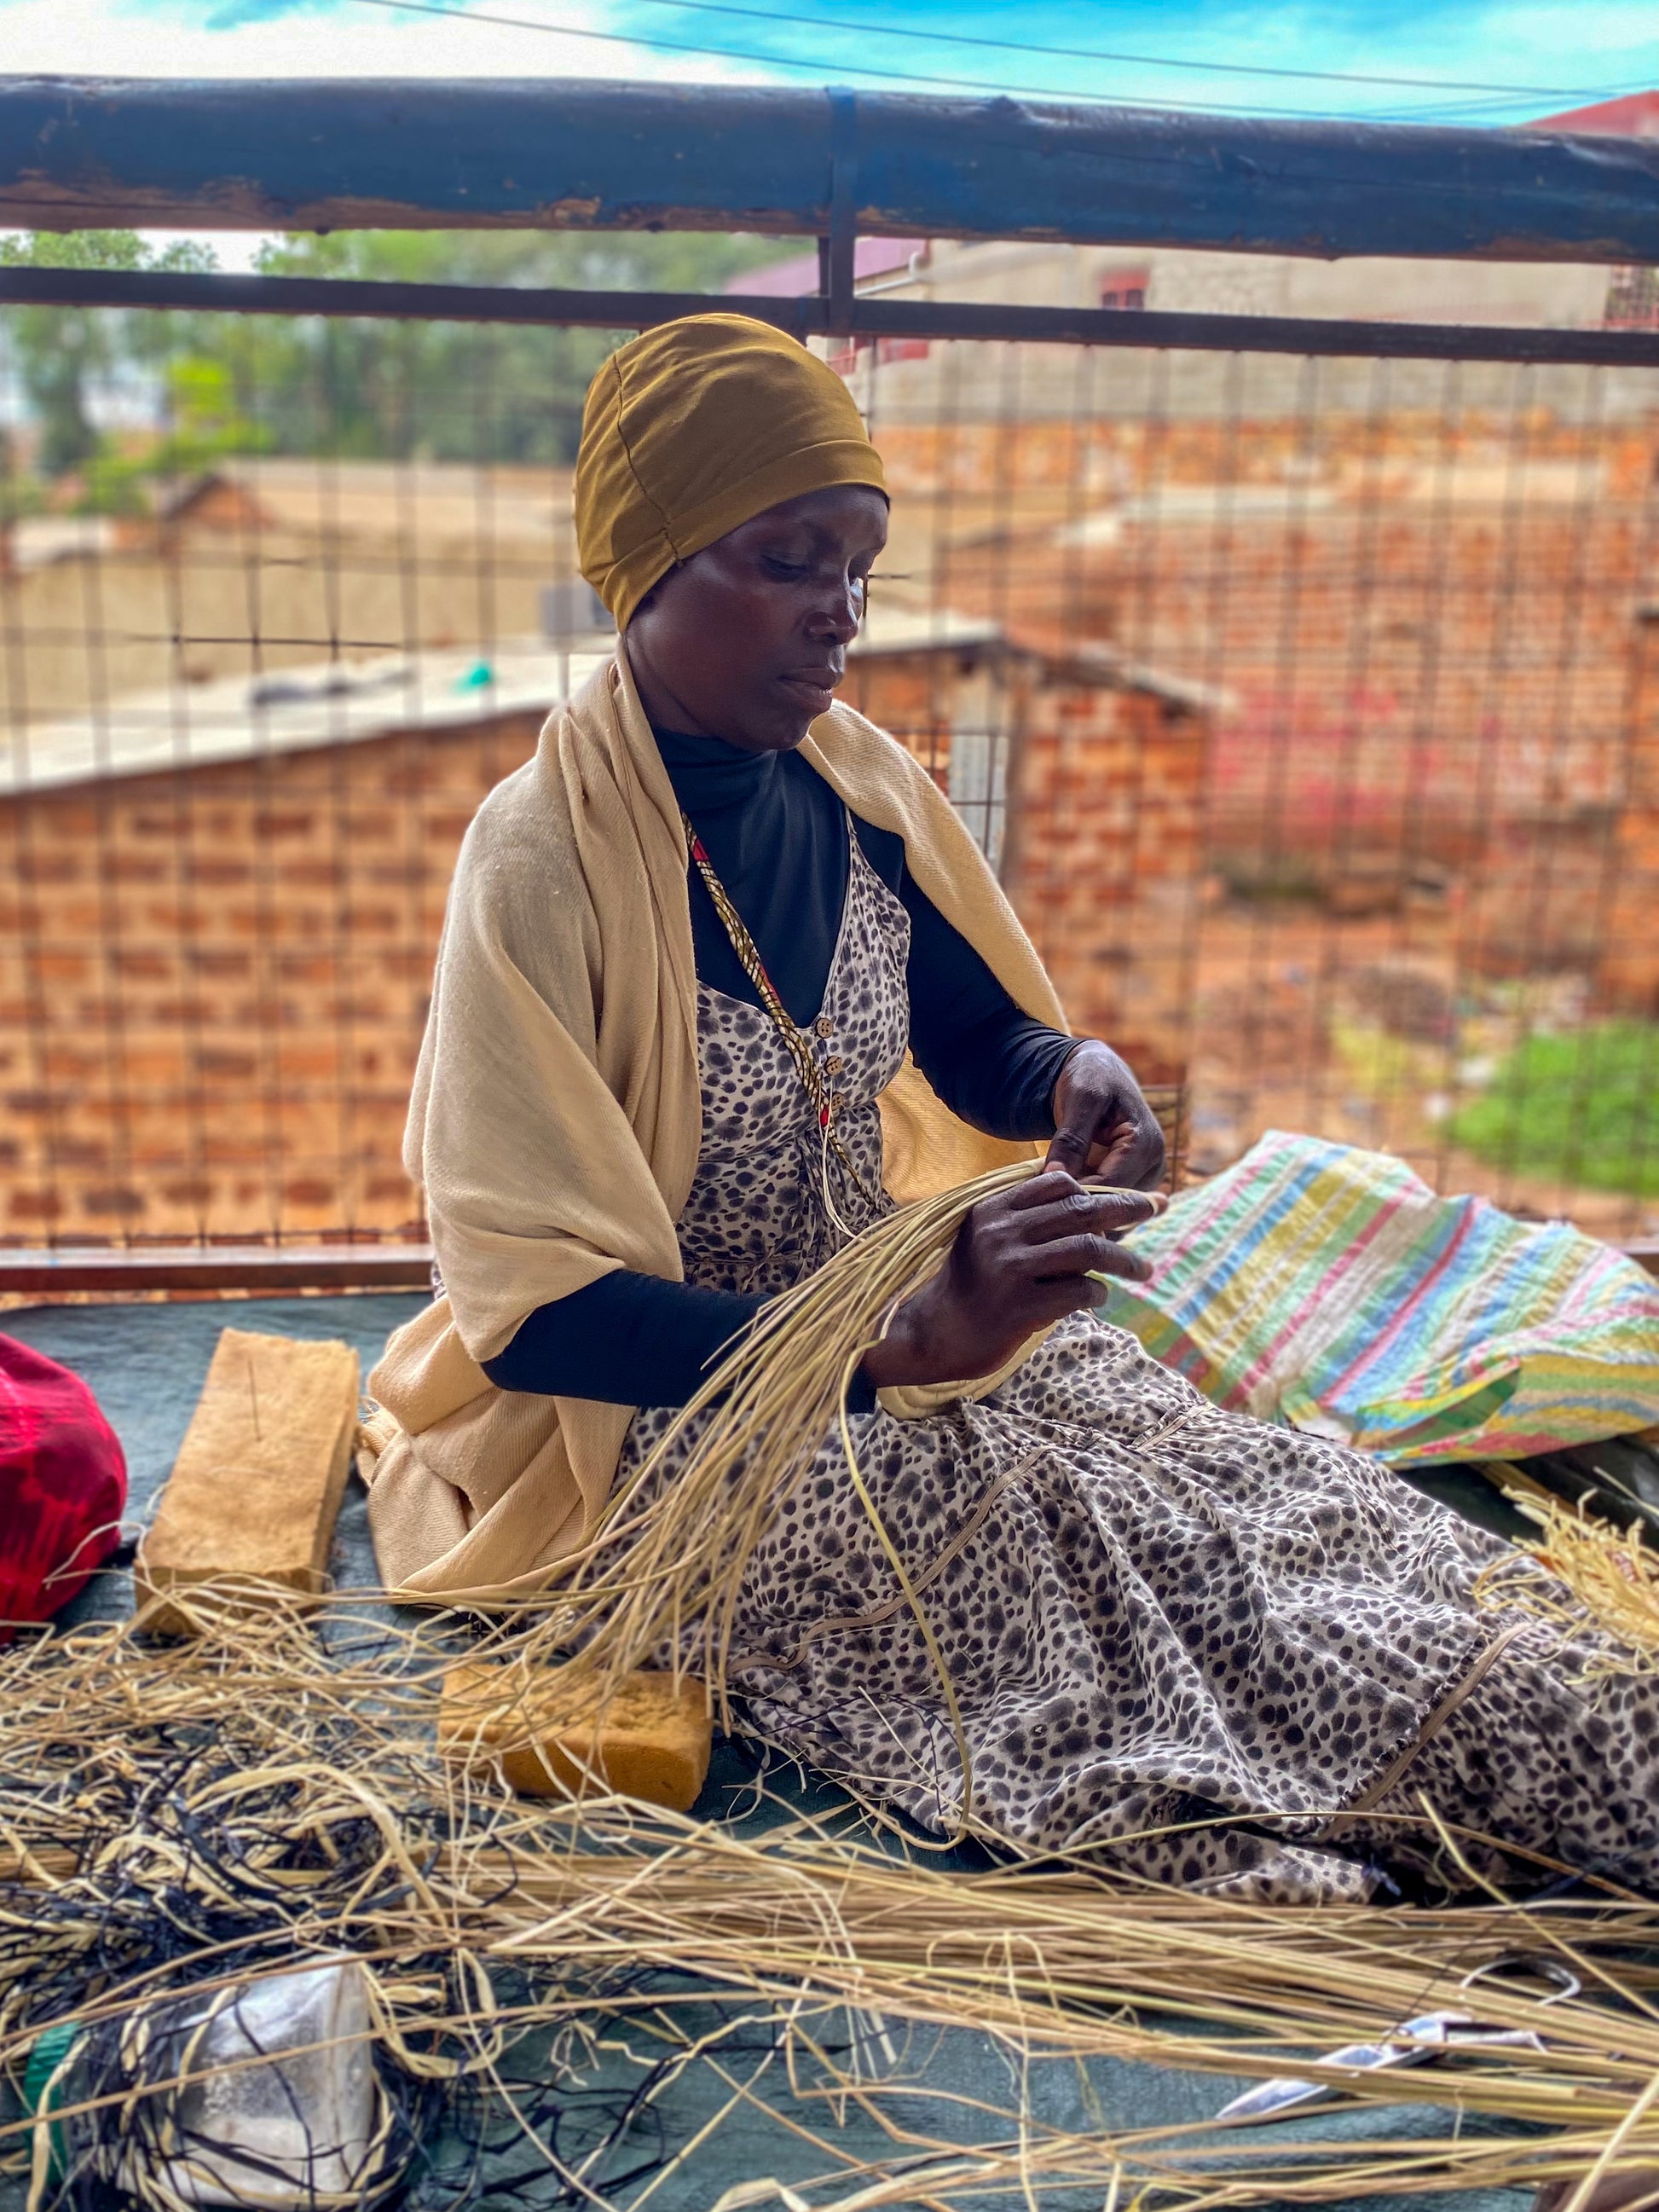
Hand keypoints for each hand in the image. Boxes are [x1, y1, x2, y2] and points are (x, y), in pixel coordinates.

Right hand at [862, 1170, 1158, 1392]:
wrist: (929, 1336)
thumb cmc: (967, 1289)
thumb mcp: (984, 1240)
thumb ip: (1025, 1221)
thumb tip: (1089, 1206)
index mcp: (992, 1209)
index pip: (1056, 1182)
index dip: (1097, 1187)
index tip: (1125, 1193)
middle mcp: (1000, 1233)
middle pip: (1081, 1209)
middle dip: (1126, 1206)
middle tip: (1156, 1207)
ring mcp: (1009, 1269)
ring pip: (1087, 1249)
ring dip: (1124, 1258)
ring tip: (1143, 1268)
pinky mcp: (1018, 1307)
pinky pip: (1078, 1291)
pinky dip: (1097, 1292)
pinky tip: (1098, 1297)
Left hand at [1046, 1040, 1166, 1191]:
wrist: (1101, 1071)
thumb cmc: (1091, 1078)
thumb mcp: (1080, 1099)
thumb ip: (1071, 1138)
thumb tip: (1055, 1176)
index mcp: (1146, 1145)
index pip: (1110, 1188)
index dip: (1074, 1196)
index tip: (1039, 1198)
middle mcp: (1155, 1165)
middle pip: (1113, 1203)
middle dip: (1076, 1204)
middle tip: (1039, 1201)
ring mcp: (1148, 1176)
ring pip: (1112, 1209)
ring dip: (1080, 1206)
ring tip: (1048, 1197)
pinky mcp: (1136, 1181)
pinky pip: (1110, 1202)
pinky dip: (1086, 1201)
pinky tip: (1061, 1195)